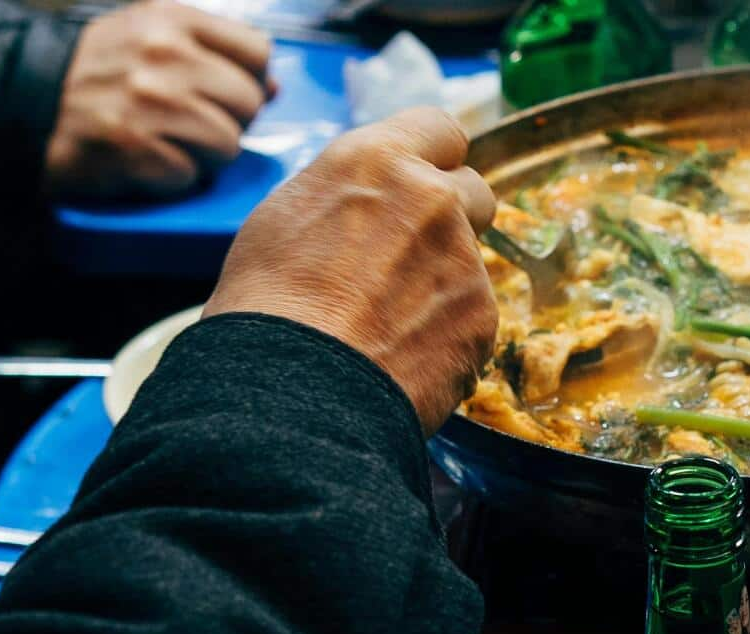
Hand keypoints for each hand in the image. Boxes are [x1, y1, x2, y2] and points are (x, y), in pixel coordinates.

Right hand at [45, 0, 273, 198]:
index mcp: (171, 19)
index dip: (248, 79)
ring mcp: (149, 102)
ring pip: (229, 145)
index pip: (257, 51)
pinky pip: (192, 175)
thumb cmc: (100, 74)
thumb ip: (215, 54)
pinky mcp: (134, 148)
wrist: (27, 105)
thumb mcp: (151, 39)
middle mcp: (162, 55)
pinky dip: (174, 177)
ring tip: (169, 142)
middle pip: (249, 102)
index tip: (224, 90)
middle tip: (192, 123)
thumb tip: (274, 86)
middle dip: (230, 121)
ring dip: (205, 155)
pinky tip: (146, 160)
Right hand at [205, 107, 497, 431]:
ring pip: (472, 262)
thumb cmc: (267, 304)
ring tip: (387, 323)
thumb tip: (371, 202)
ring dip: (444, 284)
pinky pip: (473, 318)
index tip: (426, 182)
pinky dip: (448, 335)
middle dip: (453, 218)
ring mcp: (465, 258)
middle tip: (409, 259)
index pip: (441, 129)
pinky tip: (403, 355)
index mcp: (377, 160)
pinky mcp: (483, 317)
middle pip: (474, 191)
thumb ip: (350, 195)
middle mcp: (432, 198)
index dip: (435, 159)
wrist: (291, 387)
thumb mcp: (288, 215)